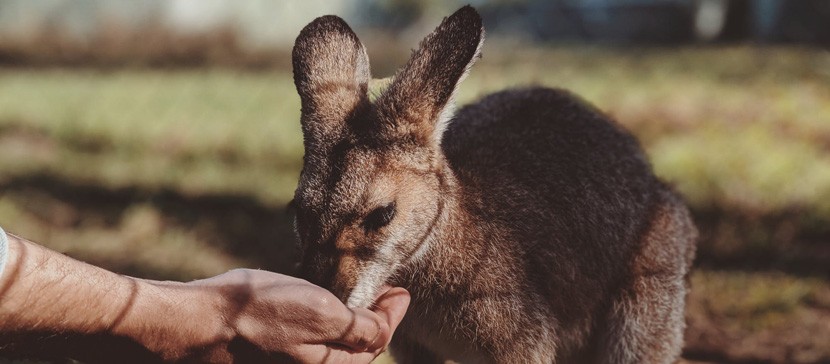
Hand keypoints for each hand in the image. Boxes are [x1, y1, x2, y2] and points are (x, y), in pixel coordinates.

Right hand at [125, 269, 409, 362]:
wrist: (190, 323)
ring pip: (328, 346)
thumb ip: (359, 328)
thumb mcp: (319, 315)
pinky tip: (312, 303)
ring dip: (346, 322)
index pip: (374, 344)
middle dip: (372, 322)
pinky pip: (302, 341)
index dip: (393, 315)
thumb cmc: (256, 316)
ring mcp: (283, 361)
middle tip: (384, 294)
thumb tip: (386, 328)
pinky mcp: (263, 352)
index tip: (402, 290)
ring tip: (354, 297)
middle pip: (353, 350)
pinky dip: (317, 323)